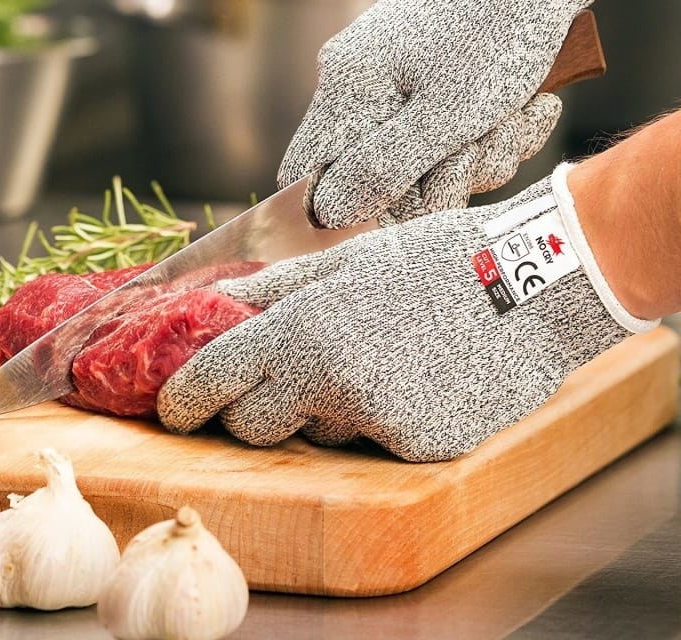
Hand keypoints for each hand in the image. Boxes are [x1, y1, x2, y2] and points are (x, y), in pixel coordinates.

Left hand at [158, 165, 654, 461]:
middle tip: (280, 376)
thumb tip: (218, 301)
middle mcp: (327, 384)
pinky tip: (411, 377)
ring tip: (372, 359)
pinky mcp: (416, 448)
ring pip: (318, 433)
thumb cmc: (434, 260)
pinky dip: (377, 416)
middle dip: (252, 408)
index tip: (175, 408)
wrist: (533, 286)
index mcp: (301, 329)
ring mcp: (374, 422)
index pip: (213, 380)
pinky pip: (372, 441)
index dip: (183, 400)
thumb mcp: (347, 259)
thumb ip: (273, 288)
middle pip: (254, 425)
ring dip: (323, 406)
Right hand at [278, 0, 631, 227]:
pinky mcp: (427, 70)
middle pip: (376, 171)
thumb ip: (381, 168)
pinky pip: (445, 128)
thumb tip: (330, 213)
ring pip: (420, 155)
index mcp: (346, 88)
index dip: (345, 208)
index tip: (403, 210)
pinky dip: (488, 129)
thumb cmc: (499, 30)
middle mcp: (358, 80)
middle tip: (486, 149)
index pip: (306, 172)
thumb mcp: (445, 116)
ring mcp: (393, 74)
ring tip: (516, 117)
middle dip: (440, 179)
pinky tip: (524, 105)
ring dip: (478, 154)